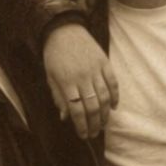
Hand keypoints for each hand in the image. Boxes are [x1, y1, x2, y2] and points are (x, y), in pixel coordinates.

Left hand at [44, 24, 116, 138]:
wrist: (64, 30)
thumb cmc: (54, 55)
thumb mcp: (50, 77)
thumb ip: (58, 97)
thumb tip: (65, 118)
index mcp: (66, 82)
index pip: (76, 110)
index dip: (81, 125)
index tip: (83, 135)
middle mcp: (82, 77)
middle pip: (92, 106)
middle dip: (94, 124)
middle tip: (94, 134)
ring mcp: (95, 69)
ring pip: (104, 97)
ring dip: (104, 114)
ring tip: (103, 124)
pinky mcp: (105, 62)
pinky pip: (113, 82)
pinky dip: (115, 96)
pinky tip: (114, 107)